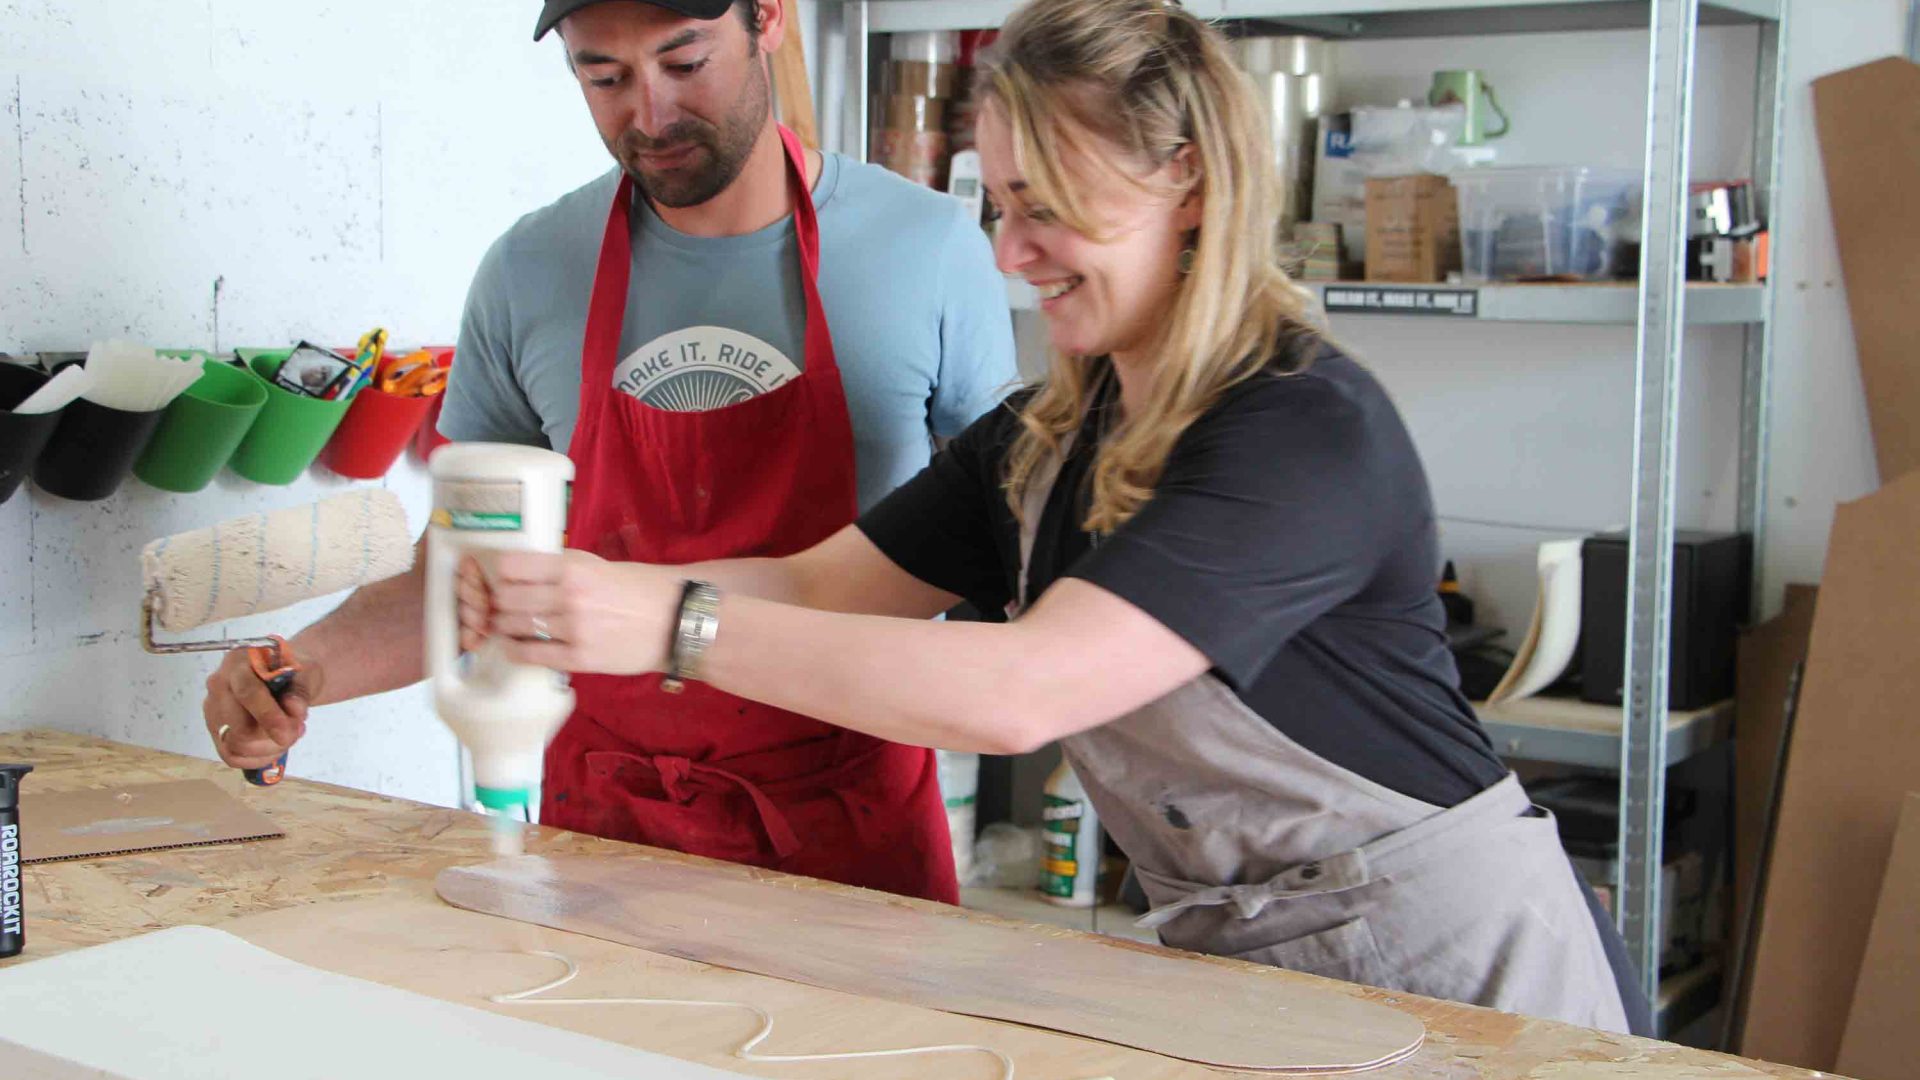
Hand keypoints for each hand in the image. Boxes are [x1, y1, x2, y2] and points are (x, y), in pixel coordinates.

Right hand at [201, 645, 320, 769]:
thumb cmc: (293, 671)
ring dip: (269, 749)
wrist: (286, 675)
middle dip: (273, 738)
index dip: (268, 716)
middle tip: (297, 730)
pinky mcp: (216, 730)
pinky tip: (276, 746)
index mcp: (238, 662)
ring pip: (236, 747)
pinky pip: (232, 757)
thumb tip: (293, 707)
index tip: (288, 732)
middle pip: (239, 729)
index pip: (247, 693)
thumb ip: (300, 689)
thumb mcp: (306, 671)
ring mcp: (213, 710)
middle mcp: (218, 685)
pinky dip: (258, 758)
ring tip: (290, 734)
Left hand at [457, 550, 680, 674]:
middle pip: (506, 598)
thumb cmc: (641, 589)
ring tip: (506, 625)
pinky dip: (517, 650)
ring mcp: (573, 630)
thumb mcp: (599, 565)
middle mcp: (569, 596)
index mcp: (573, 567)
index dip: (502, 573)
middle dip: (498, 601)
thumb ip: (562, 568)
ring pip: (514, 627)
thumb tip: (523, 573)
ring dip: (504, 626)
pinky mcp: (579, 658)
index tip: (504, 578)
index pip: (512, 566)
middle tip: (500, 605)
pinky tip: (516, 646)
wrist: (677, 621)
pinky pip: (532, 656)